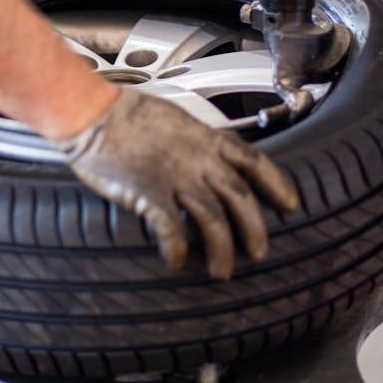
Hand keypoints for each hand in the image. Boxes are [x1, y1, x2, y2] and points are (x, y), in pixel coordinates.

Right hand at [58, 90, 298, 279]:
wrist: (92, 112)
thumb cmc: (126, 113)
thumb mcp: (175, 119)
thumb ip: (196, 141)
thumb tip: (209, 156)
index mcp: (206, 138)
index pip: (255, 161)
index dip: (276, 185)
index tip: (290, 204)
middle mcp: (198, 159)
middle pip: (240, 198)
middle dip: (254, 229)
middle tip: (259, 253)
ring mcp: (175, 177)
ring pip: (213, 220)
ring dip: (221, 250)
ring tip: (222, 270)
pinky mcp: (149, 194)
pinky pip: (171, 230)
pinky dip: (177, 250)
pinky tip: (176, 262)